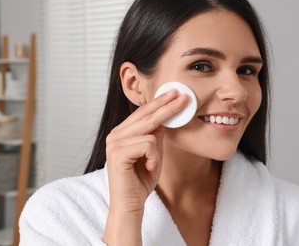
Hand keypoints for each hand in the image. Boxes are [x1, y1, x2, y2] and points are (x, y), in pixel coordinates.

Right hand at [103, 89, 187, 244]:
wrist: (130, 204)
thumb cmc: (140, 180)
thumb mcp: (153, 153)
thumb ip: (156, 136)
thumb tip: (166, 117)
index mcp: (122, 133)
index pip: (143, 113)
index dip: (159, 102)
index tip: (175, 94)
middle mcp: (115, 135)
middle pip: (146, 116)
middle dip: (167, 106)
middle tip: (184, 97)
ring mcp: (114, 143)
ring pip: (149, 130)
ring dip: (156, 150)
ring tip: (151, 165)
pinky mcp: (118, 153)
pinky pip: (147, 145)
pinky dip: (153, 158)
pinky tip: (147, 169)